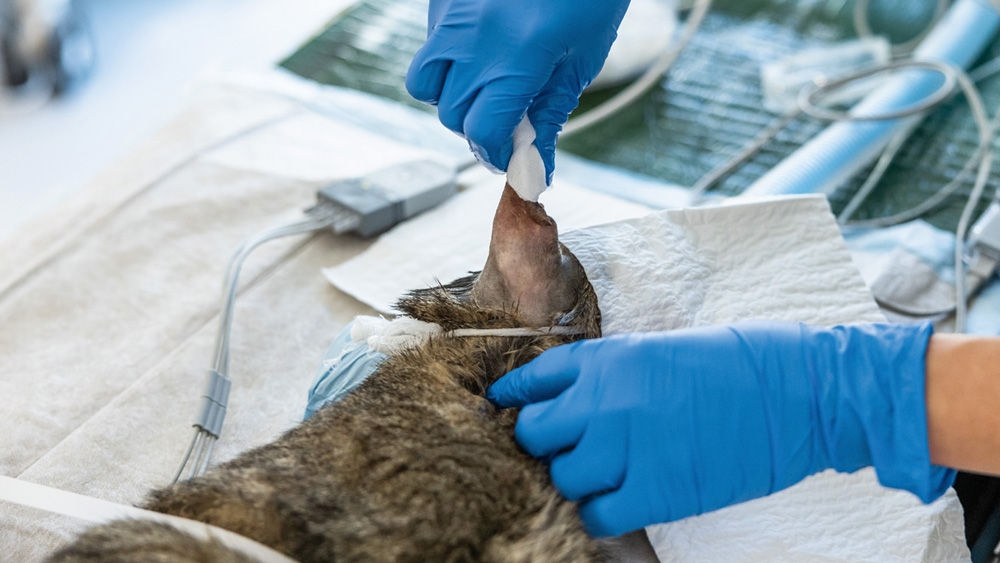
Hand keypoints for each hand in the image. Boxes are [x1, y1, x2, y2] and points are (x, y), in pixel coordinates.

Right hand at [406, 0, 629, 182]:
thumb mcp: (581, 59)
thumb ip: (551, 115)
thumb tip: (539, 169)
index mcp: (516, 60)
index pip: (483, 132)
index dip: (496, 154)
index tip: (509, 158)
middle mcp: (474, 39)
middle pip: (452, 115)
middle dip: (477, 127)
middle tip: (506, 119)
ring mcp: (451, 16)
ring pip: (424, 83)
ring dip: (449, 96)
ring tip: (483, 84)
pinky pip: (431, 44)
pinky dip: (449, 58)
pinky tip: (482, 45)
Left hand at [486, 322, 953, 536]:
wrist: (798, 389)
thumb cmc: (735, 364)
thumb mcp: (657, 350)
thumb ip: (608, 375)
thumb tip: (570, 404)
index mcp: (606, 359)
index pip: (531, 381)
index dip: (513, 398)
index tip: (503, 409)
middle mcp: (604, 400)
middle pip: (534, 434)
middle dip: (545, 443)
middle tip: (567, 448)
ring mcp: (627, 448)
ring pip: (562, 478)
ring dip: (575, 479)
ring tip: (603, 474)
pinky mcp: (657, 492)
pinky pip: (597, 516)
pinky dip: (601, 514)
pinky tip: (620, 501)